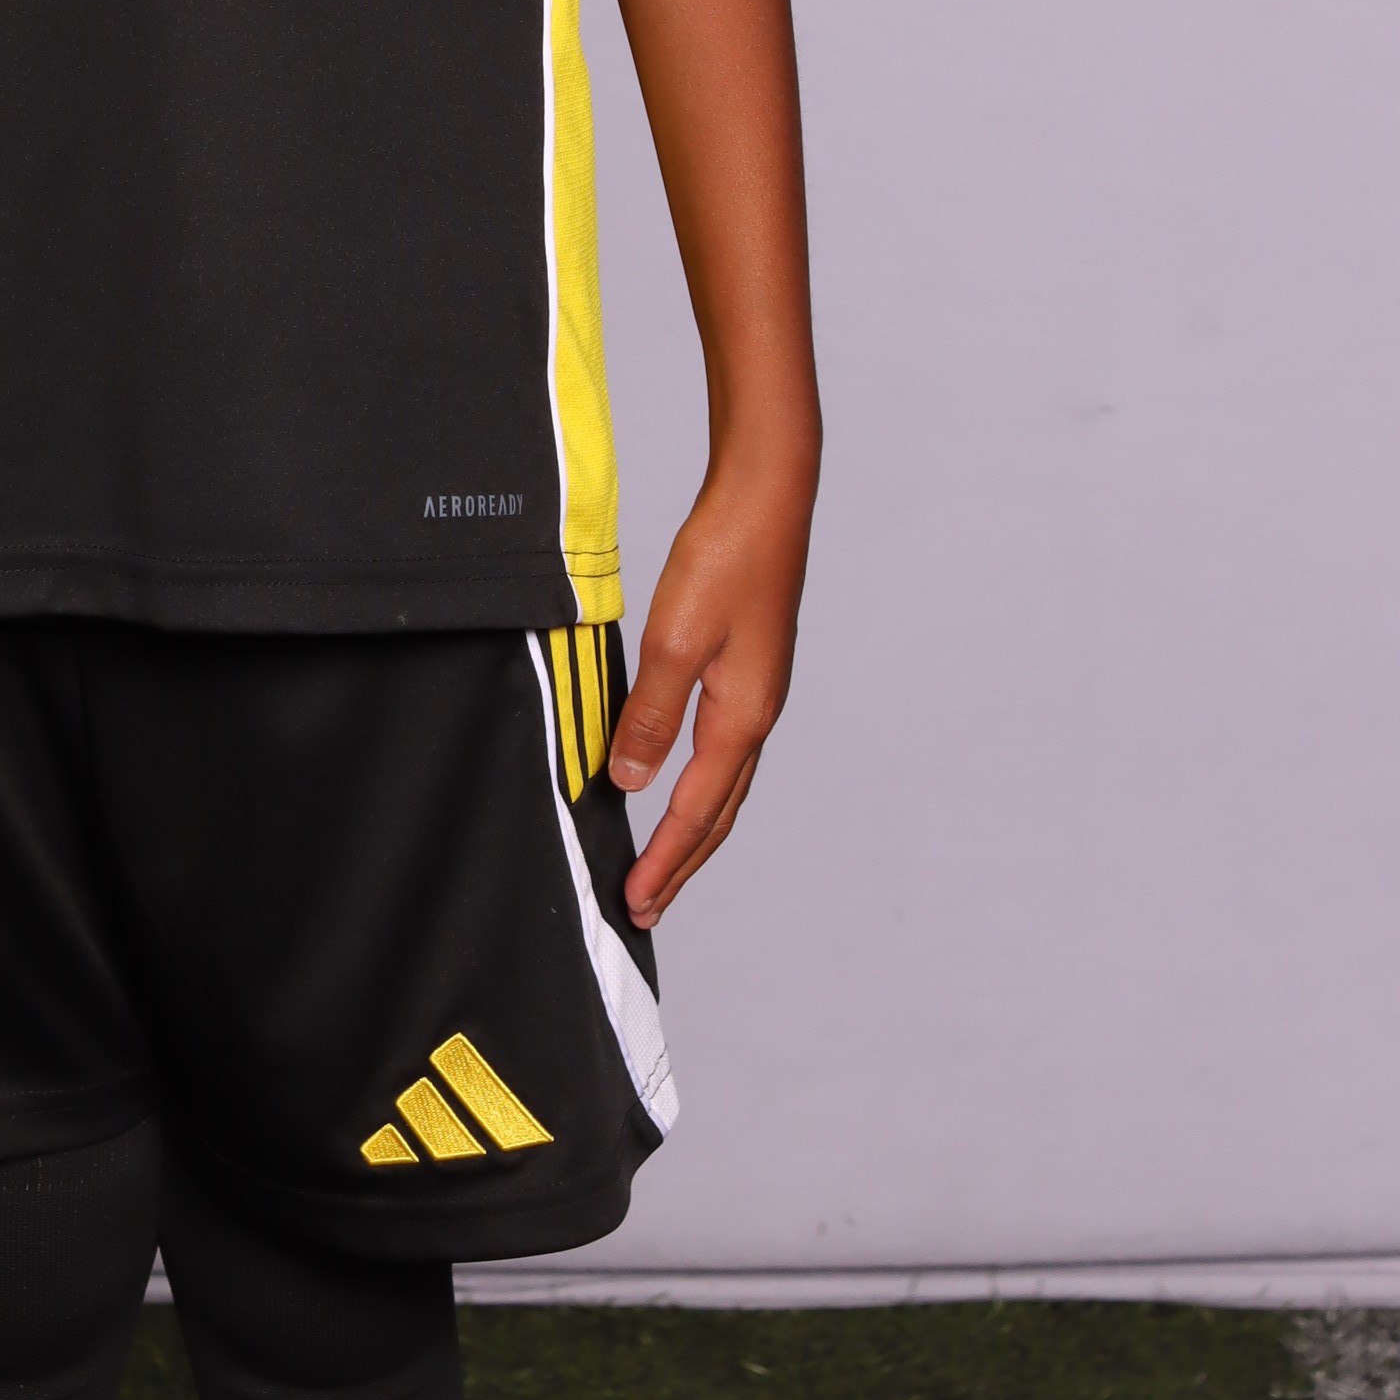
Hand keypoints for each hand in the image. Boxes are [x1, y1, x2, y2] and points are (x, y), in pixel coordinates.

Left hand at [607, 464, 813, 926]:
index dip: (665, 860)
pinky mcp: (748, 666)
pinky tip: (679, 775)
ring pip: (724, 781)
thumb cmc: (725, 558)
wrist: (766, 494)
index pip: (697, 811)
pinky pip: (722, 746)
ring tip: (664, 860)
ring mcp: (757, 690)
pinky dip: (700, 782)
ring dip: (694, 827)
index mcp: (743, 717)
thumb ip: (653, 714)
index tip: (635, 901)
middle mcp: (757, 714)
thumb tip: (633, 782)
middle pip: (720, 810)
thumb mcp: (676, 640)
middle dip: (684, 862)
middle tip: (648, 905)